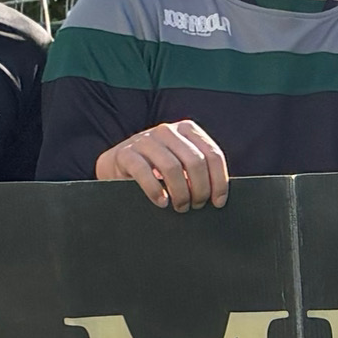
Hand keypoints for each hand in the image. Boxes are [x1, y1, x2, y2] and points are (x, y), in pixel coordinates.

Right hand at [94, 120, 229, 210]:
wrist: (117, 165)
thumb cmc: (156, 169)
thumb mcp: (180, 162)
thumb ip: (199, 170)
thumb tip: (220, 195)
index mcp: (186, 129)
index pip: (212, 154)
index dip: (219, 181)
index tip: (218, 202)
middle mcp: (167, 130)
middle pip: (195, 162)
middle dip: (200, 189)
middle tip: (196, 206)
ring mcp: (145, 139)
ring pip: (172, 167)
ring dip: (180, 193)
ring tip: (180, 207)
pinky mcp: (126, 153)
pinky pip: (144, 172)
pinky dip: (155, 190)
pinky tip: (162, 202)